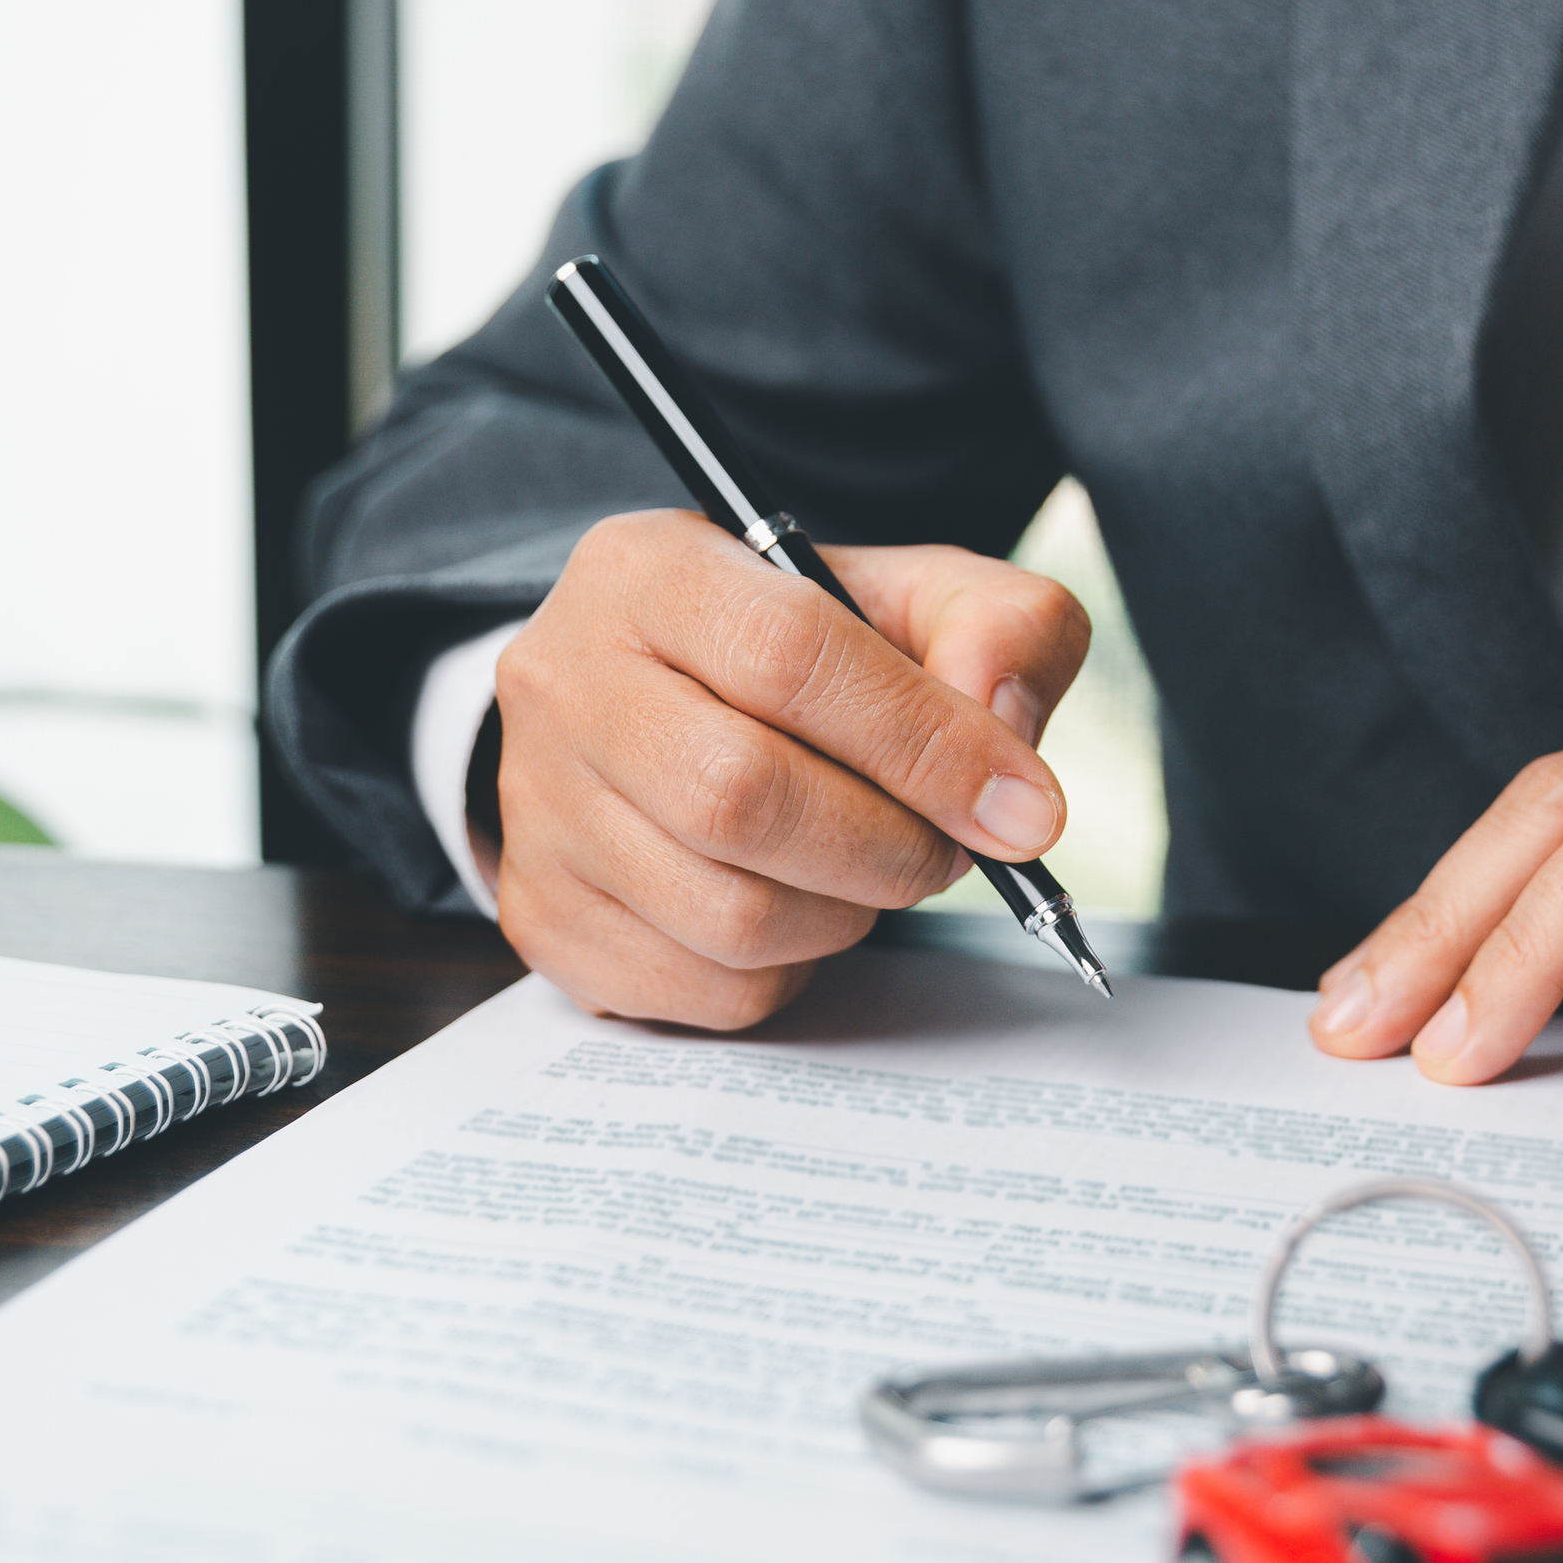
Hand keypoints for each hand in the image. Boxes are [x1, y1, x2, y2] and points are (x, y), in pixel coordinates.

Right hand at [488, 511, 1088, 1029]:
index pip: (790, 654)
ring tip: (866, 868)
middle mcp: (568, 684)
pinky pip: (706, 990)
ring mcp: (542, 810)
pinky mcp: (548, 919)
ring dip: (845, 916)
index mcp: (653, 572)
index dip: (924, 742)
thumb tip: (1006, 734)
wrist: (651, 702)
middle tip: (944, 848)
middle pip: (743, 798)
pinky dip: (788, 969)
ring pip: (729, 915)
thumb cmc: (793, 652)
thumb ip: (997, 628)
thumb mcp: (908, 597)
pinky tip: (795, 907)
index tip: (1020, 805)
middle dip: (888, 847)